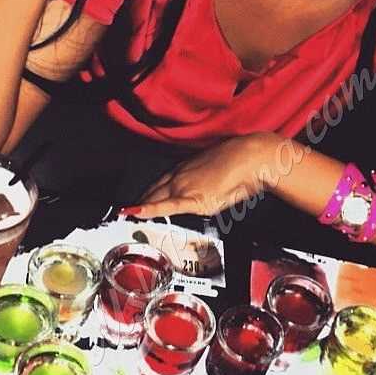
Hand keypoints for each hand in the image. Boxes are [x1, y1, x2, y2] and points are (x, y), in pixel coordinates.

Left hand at [122, 134, 279, 218]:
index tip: (136, 202)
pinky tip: (135, 212)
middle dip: (140, 202)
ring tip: (124, 215)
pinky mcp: (192, 197)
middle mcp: (180, 176)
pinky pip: (166, 206)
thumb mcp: (217, 176)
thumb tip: (203, 193)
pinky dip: (149, 209)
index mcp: (184, 169)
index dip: (147, 194)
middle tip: (126, 212)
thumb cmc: (240, 165)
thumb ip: (204, 185)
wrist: (250, 159)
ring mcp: (184, 186)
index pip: (159, 184)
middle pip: (153, 191)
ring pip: (155, 198)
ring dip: (140, 206)